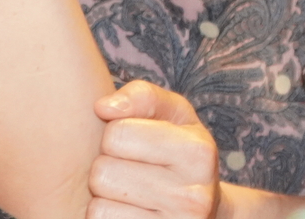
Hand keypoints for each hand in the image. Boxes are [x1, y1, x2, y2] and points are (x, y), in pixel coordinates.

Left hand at [89, 81, 220, 218]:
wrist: (208, 213)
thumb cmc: (179, 154)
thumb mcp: (174, 116)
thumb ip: (142, 97)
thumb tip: (102, 107)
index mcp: (198, 153)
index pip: (117, 134)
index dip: (115, 136)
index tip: (133, 145)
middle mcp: (192, 197)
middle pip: (102, 173)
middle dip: (107, 168)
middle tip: (129, 173)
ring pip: (97, 208)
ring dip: (103, 200)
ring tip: (127, 196)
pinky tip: (126, 214)